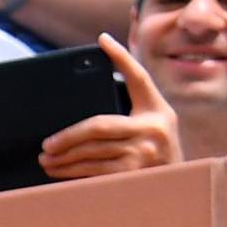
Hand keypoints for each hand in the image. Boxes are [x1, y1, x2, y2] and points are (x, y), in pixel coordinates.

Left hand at [38, 34, 178, 179]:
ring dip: (63, 156)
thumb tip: (86, 104)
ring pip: (91, 151)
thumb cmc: (157, 153)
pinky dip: (72, 171)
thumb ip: (131, 111)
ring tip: (46, 159)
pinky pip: (94, 170)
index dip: (121, 56)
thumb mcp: (153, 126)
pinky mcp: (133, 173)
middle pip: (98, 126)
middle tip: (47, 143)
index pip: (138, 78)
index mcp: (157, 111)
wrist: (181, 187)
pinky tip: (58, 170)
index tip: (103, 40)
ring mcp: (144, 152)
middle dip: (67, 135)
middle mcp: (153, 128)